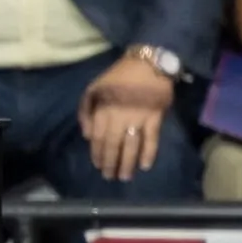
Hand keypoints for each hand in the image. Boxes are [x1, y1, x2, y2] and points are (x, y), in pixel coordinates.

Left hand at [78, 55, 173, 181]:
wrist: (147, 65)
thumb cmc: (117, 77)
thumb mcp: (93, 89)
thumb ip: (86, 111)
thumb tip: (88, 136)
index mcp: (103, 110)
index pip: (98, 138)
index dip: (98, 153)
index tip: (98, 165)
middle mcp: (119, 117)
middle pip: (113, 145)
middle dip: (111, 163)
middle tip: (110, 177)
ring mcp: (138, 118)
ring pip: (131, 146)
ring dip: (127, 163)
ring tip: (125, 176)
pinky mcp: (155, 118)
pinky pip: (152, 139)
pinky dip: (149, 153)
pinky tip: (145, 165)